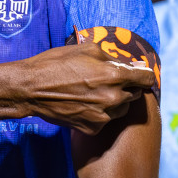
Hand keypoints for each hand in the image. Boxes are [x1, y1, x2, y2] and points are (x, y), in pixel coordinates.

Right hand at [18, 45, 155, 133]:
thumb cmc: (56, 64)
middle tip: (108, 81)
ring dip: (114, 101)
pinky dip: (99, 114)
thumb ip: (113, 57)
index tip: (140, 74)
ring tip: (94, 93)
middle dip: (126, 86)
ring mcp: (104, 115)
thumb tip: (130, 63)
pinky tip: (84, 105)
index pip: (147, 78)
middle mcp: (113, 97)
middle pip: (135, 94)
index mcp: (115, 75)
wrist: (31, 89)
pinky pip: (105, 120)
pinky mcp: (93, 128)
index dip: (144, 74)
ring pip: (121, 109)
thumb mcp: (86, 49)